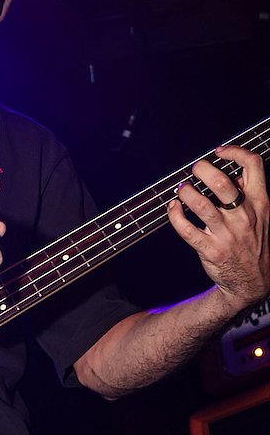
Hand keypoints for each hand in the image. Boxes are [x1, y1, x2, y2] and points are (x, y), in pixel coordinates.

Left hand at [167, 145, 269, 313]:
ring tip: (182, 189)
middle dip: (204, 170)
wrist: (251, 282)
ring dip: (186, 192)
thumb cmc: (253, 243)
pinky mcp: (209, 249)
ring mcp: (226, 234)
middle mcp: (244, 216)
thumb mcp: (262, 216)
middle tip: (195, 169)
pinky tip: (173, 208)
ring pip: (201, 205)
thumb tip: (229, 171)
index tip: (220, 151)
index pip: (254, 166)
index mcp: (260, 203)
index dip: (235, 151)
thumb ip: (248, 193)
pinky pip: (186, 229)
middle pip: (222, 184)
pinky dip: (175, 215)